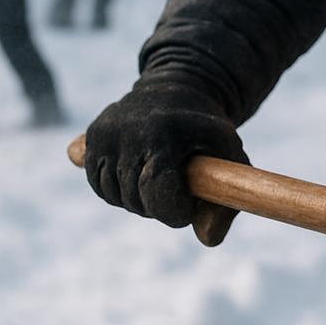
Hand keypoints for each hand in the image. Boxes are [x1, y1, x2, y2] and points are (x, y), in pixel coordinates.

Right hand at [83, 67, 248, 245]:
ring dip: (136, 198)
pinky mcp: (94, 134)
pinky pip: (98, 183)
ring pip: (114, 195)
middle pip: (135, 199)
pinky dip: (116, 189)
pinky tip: (136, 171)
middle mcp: (131, 130)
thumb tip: (208, 238)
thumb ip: (229, 198)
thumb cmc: (207, 131)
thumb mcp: (231, 156)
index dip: (174, 211)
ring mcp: (108, 132)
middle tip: (176, 187)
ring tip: (157, 175)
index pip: (157, 190)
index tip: (187, 208)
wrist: (179, 86)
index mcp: (167, 134)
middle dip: (158, 206)